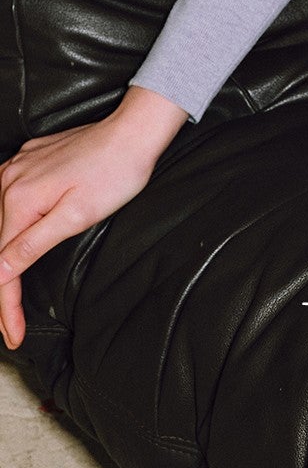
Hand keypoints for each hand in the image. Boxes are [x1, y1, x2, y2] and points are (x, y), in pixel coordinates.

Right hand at [0, 86, 189, 352]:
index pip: (2, 268)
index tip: (14, 336)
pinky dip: (11, 227)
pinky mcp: (27, 160)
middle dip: (4, 289)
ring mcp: (16, 168)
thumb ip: (33, 243)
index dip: (7, 308)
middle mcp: (8, 181)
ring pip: (1, 224)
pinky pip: (9, 200)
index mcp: (19, 200)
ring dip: (5, 258)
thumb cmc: (115, 173)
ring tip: (11, 298)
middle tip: (13, 326)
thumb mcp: (77, 216)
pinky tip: (15, 242)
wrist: (133, 131)